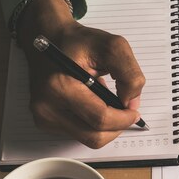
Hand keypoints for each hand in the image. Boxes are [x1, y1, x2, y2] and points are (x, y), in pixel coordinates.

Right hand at [17, 0, 145, 147]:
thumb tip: (131, 103)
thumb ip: (129, 74)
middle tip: (126, 111)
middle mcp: (47, 106)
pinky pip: (79, 133)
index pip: (100, 119)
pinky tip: (92, 103)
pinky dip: (93, 124)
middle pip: (94, 136)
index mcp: (60, 86)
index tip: (134, 111)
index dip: (123, 119)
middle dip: (117, 127)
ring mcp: (44, 116)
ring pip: (88, 139)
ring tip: (105, 100)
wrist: (50, 39)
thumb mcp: (113, 46)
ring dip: (106, 125)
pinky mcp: (45, 121)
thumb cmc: (79, 42)